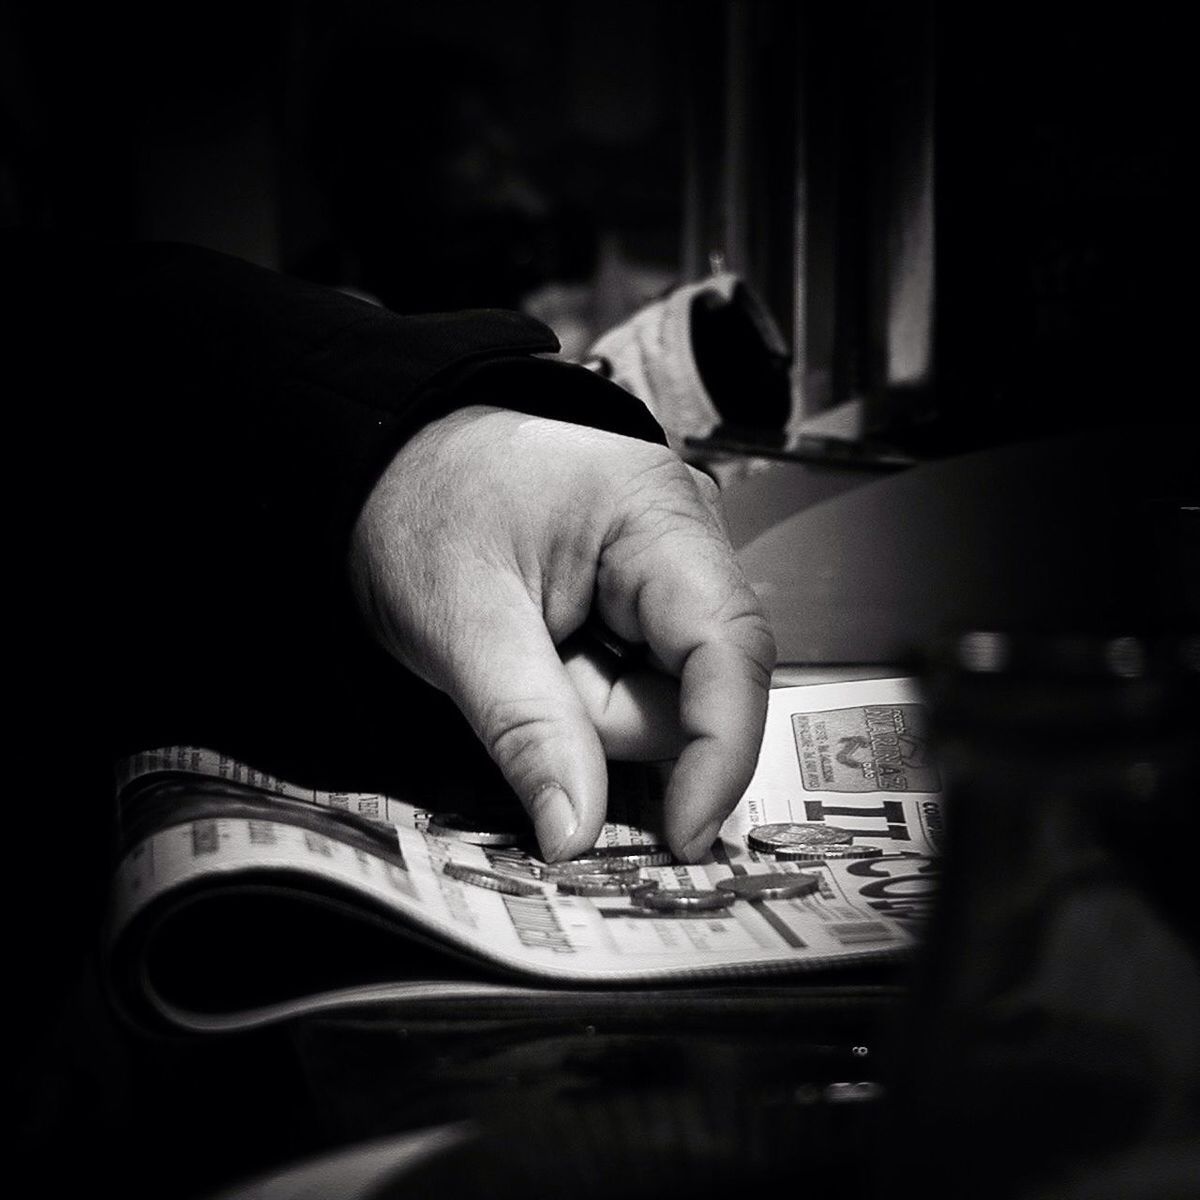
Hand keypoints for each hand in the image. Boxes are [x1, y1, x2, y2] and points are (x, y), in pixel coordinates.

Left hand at [349, 405, 775, 861]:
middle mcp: (684, 541)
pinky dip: (588, 701)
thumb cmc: (420, 514)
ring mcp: (666, 575)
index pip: (730, 647)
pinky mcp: (644, 606)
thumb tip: (576, 836)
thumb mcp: (460, 623)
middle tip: (522, 676)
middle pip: (696, 687)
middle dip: (606, 718)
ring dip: (589, 710)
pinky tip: (543, 659)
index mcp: (655, 514)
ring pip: (664, 701)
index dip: (721, 750)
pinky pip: (640, 689)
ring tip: (520, 655)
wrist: (384, 472)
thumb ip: (528, 729)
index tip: (682, 836)